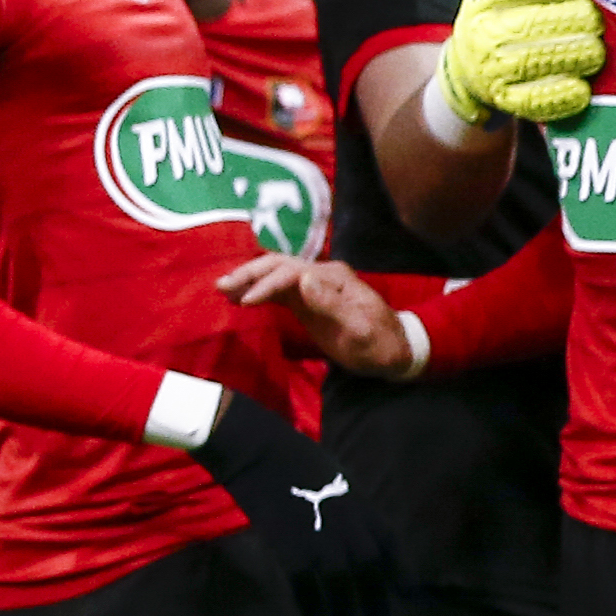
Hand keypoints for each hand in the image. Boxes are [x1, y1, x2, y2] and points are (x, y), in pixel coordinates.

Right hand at [192, 393, 398, 615]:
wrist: (259, 450)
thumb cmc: (298, 461)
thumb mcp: (340, 481)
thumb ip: (353, 509)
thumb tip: (361, 537)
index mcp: (363, 506)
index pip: (394, 545)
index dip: (404, 572)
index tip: (408, 594)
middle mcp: (350, 526)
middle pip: (372, 572)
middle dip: (377, 602)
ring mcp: (321, 538)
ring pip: (344, 587)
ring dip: (346, 614)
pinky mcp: (291, 547)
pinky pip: (307, 586)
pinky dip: (312, 605)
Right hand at [219, 251, 419, 378]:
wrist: (394, 350)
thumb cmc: (379, 343)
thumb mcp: (360, 330)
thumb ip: (332, 305)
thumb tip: (304, 279)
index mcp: (334, 278)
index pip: (292, 273)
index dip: (267, 285)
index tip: (247, 302)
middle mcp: (322, 275)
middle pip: (278, 265)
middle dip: (249, 274)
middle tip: (221, 286)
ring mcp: (314, 285)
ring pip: (275, 274)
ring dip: (249, 279)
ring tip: (222, 289)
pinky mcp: (308, 299)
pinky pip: (278, 289)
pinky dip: (258, 290)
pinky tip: (240, 298)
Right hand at [437, 0, 607, 129]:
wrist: (471, 68)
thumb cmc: (502, 10)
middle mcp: (483, 32)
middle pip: (529, 23)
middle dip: (571, 20)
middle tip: (595, 19)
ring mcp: (493, 71)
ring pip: (536, 62)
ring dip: (573, 55)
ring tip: (595, 50)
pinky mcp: (507, 102)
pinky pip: (536, 102)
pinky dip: (562, 95)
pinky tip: (583, 87)